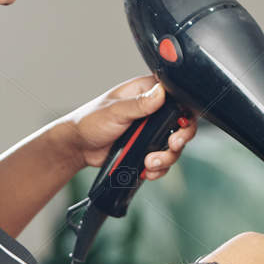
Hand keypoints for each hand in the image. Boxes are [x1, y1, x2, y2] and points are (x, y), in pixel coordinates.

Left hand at [60, 76, 196, 179]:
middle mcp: (152, 111)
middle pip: (182, 123)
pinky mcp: (147, 149)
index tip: (181, 123)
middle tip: (172, 144)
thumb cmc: (90, 121)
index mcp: (145, 93)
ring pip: (174, 145)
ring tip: (150, 163)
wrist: (79, 147)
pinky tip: (147, 170)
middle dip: (180, 138)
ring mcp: (151, 131)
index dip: (185, 110)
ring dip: (167, 157)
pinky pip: (163, 160)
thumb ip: (139, 103)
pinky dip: (158, 168)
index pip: (176, 96)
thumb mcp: (115, 110)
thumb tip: (160, 92)